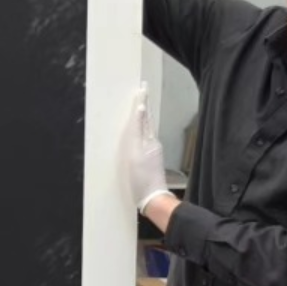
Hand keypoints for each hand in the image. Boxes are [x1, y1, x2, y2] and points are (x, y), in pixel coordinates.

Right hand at [121, 85, 167, 214]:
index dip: (142, 102)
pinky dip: (142, 127)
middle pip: (147, 120)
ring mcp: (151, 150)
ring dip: (143, 115)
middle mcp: (151, 142)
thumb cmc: (141, 177)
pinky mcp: (150, 158)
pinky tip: (140, 127)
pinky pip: (145, 137)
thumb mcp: (135, 153)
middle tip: (142, 91)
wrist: (152, 197)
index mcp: (147, 139)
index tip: (142, 88)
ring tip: (140, 104)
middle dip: (144, 105)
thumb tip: (141, 111)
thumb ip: (137, 130)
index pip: (144, 116)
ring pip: (147, 128)